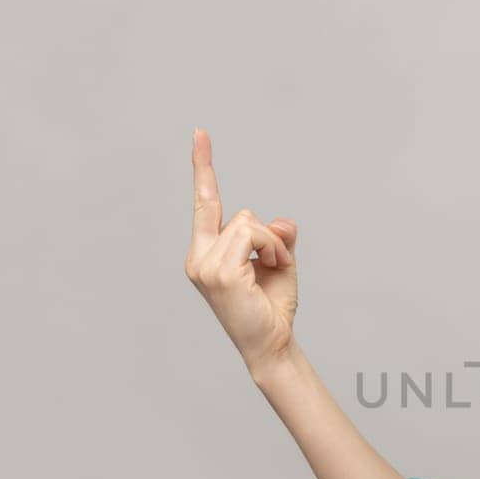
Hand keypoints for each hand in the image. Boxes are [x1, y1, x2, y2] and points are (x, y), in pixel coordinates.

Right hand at [184, 128, 300, 371]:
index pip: (205, 204)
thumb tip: (281, 220)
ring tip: (272, 271)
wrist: (271, 344)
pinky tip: (272, 270)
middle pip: (243, 214)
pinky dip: (272, 248)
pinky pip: (253, 235)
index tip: (200, 133)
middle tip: (275, 264)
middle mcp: (198, 257)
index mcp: (204, 253)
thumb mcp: (279, 261)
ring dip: (273, 244)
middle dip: (269, 235)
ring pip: (250, 223)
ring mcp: (205, 266)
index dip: (203, 167)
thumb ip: (278, 235)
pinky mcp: (220, 273)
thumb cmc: (271, 308)